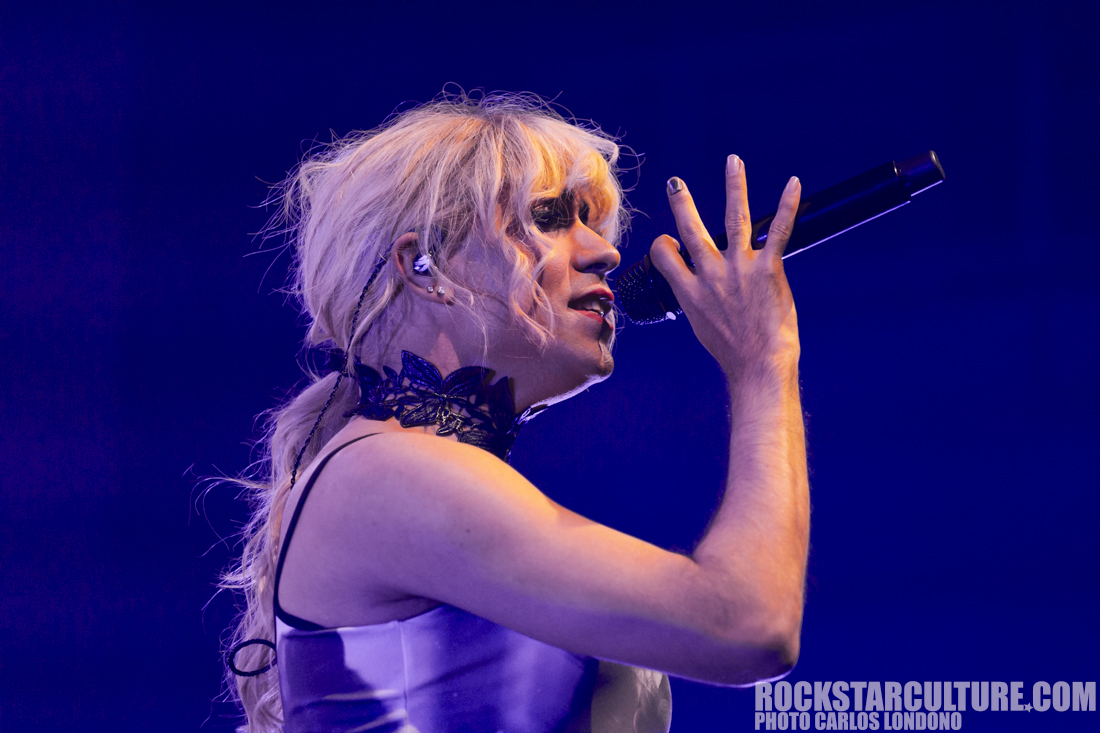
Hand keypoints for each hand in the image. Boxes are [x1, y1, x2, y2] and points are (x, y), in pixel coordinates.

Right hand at [649, 155, 801, 377]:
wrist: (758, 365)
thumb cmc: (733, 351)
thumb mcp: (703, 326)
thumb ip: (700, 301)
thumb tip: (701, 292)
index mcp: (690, 291)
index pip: (664, 255)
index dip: (664, 245)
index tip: (670, 242)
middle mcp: (710, 275)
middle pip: (691, 229)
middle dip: (682, 203)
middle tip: (675, 183)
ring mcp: (739, 269)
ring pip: (733, 217)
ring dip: (734, 185)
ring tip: (733, 161)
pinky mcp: (768, 268)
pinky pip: (778, 230)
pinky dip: (787, 205)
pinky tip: (794, 184)